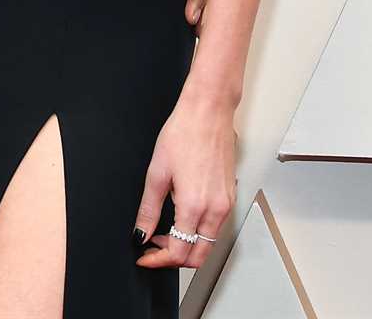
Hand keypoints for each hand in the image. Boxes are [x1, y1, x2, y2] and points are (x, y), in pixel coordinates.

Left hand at [132, 97, 235, 271]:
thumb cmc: (184, 133)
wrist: (208, 111)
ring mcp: (226, 204)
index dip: (158, 260)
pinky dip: (198, 232)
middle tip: (153, 249)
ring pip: (208, 243)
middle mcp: (215, 210)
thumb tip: (141, 232)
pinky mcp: (230, 196)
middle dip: (174, 259)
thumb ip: (148, 208)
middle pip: (197, 256)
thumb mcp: (157, 172)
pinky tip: (182, 217)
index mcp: (194, 206)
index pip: (178, 252)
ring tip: (164, 232)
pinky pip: (215, 227)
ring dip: (187, 245)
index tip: (145, 256)